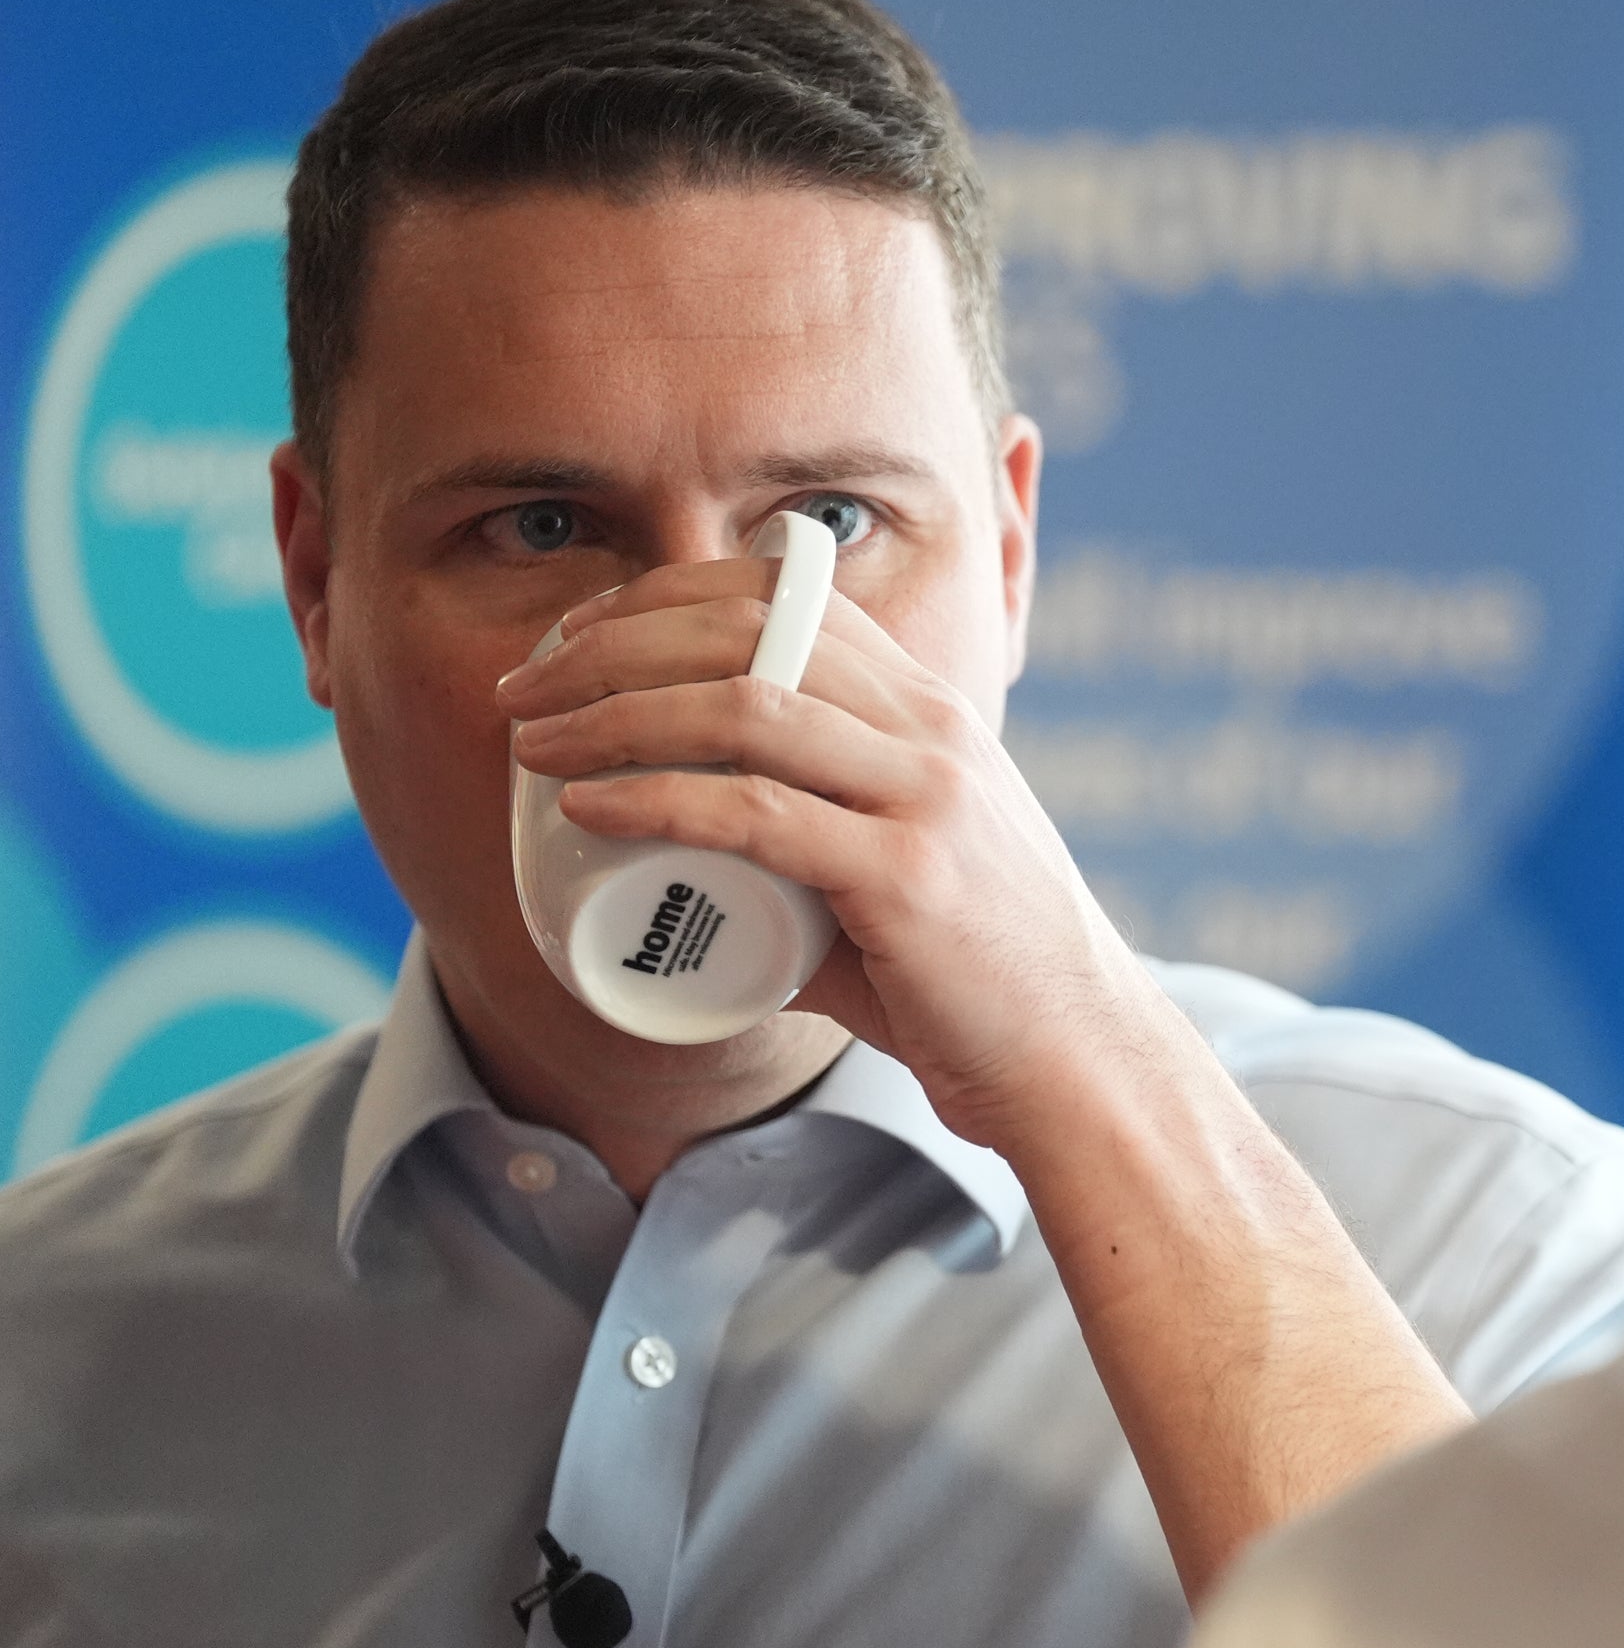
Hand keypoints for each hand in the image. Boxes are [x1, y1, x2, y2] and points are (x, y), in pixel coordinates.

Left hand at [497, 555, 1162, 1152]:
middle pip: (749, 628)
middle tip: (523, 692)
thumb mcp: (904, 860)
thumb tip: (692, 867)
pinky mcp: (908, 874)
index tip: (578, 639)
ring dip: (612, 711)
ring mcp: (924, 795)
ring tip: (532, 743)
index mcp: (930, 707)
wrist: (1076, 1053)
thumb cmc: (975, 973)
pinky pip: (756, 812)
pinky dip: (655, 797)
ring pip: (742, 703)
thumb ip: (814, 842)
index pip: (787, 594)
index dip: (665, 595)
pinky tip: (589, 806)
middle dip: (613, 644)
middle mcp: (932, 729)